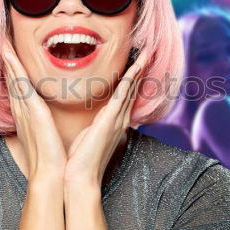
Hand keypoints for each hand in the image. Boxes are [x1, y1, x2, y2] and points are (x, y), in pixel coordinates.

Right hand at [1, 41, 67, 184]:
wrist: (50, 176)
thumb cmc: (52, 159)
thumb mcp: (47, 136)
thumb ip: (45, 124)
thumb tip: (49, 117)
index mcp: (26, 115)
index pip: (17, 87)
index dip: (12, 68)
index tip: (9, 52)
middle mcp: (22, 110)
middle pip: (11, 79)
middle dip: (6, 58)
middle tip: (1, 38)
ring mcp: (25, 109)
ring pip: (13, 78)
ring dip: (7, 57)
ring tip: (2, 38)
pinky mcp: (32, 111)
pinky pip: (21, 84)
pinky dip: (13, 68)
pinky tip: (9, 54)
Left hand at [64, 52, 145, 191]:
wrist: (81, 179)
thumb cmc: (81, 160)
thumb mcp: (88, 137)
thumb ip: (95, 125)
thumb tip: (94, 118)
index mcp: (114, 122)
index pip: (126, 94)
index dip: (132, 77)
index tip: (136, 61)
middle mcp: (120, 120)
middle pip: (133, 88)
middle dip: (140, 69)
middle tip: (148, 50)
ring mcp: (117, 120)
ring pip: (130, 89)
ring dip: (139, 70)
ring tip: (146, 53)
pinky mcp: (110, 122)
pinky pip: (122, 96)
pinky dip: (129, 80)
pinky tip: (135, 68)